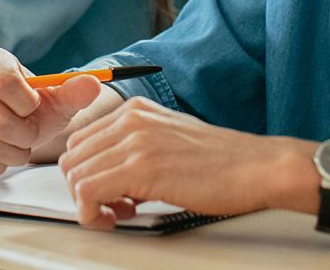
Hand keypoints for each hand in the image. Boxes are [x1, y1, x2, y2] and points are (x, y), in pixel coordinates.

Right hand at [0, 45, 104, 174]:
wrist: (14, 123)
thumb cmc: (34, 108)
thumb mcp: (58, 99)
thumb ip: (75, 91)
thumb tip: (93, 84)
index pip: (6, 84)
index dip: (28, 105)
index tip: (34, 108)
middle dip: (25, 136)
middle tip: (30, 135)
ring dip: (12, 154)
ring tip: (18, 145)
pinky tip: (0, 157)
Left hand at [59, 97, 314, 227]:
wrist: (257, 167)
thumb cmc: (224, 162)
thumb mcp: (171, 139)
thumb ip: (137, 148)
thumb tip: (109, 175)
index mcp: (136, 110)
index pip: (81, 141)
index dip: (87, 173)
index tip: (108, 192)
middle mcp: (131, 120)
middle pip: (72, 158)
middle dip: (83, 189)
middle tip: (112, 207)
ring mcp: (135, 142)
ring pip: (75, 176)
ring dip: (89, 204)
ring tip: (120, 213)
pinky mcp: (141, 168)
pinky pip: (88, 194)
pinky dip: (93, 214)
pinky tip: (118, 218)